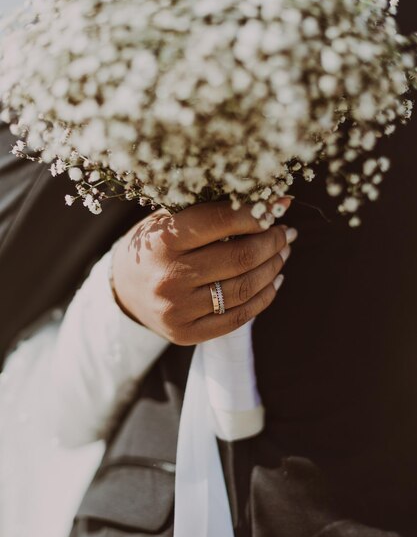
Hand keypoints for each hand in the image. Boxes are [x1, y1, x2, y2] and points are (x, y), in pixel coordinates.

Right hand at [112, 199, 296, 344]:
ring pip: (244, 288)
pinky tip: (274, 280)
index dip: (256, 213)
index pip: (221, 221)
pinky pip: (239, 317)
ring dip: (273, 267)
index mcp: (163, 241)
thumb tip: (277, 202)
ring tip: (283, 253)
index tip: (275, 208)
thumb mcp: (170, 220)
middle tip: (285, 232)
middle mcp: (169, 277)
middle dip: (272, 242)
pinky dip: (264, 297)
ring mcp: (178, 310)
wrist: (122, 290)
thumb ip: (215, 211)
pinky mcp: (186, 334)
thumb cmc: (153, 246)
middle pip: (240, 258)